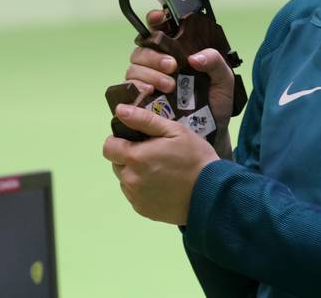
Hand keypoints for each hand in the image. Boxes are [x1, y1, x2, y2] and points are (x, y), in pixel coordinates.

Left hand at [102, 102, 219, 224]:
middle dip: (128, 156)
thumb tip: (120, 110)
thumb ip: (144, 119)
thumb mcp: (174, 131)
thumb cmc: (195, 157)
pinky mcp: (143, 210)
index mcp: (134, 157)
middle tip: (153, 153)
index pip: (108, 147)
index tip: (137, 139)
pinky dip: (143, 188)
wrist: (212, 193)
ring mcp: (136, 197)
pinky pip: (134, 195)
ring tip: (160, 170)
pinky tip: (162, 184)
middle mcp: (130, 180)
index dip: (119, 140)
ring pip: (125, 179)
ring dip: (135, 173)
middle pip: (116, 163)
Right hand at [124, 10, 237, 128]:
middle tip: (172, 66)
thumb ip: (215, 62)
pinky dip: (136, 88)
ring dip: (148, 73)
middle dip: (154, 55)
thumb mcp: (224, 81)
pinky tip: (150, 93)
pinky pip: (128, 90)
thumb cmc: (215, 106)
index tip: (158, 18)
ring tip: (168, 85)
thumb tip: (195, 57)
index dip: (155, 21)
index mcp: (176, 55)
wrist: (211, 135)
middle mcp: (157, 67)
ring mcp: (147, 84)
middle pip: (142, 50)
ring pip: (134, 69)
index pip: (159, 32)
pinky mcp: (140, 103)